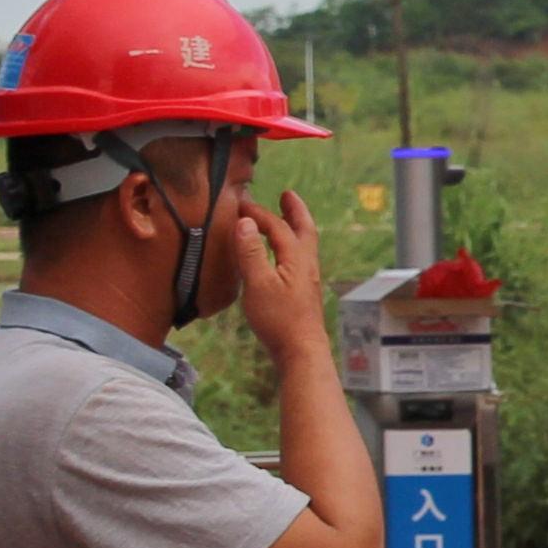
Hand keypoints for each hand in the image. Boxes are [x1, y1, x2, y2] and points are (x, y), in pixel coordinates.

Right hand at [219, 190, 336, 367]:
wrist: (302, 351)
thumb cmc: (279, 319)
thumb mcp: (258, 284)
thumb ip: (250, 253)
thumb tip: (245, 222)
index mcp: (297, 258)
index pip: (277, 226)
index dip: (259, 213)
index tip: (240, 203)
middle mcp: (307, 264)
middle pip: (303, 229)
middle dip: (294, 210)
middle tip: (287, 195)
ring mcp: (308, 279)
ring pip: (304, 244)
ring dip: (294, 227)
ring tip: (285, 218)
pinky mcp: (304, 292)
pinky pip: (299, 258)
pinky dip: (290, 246)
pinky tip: (281, 256)